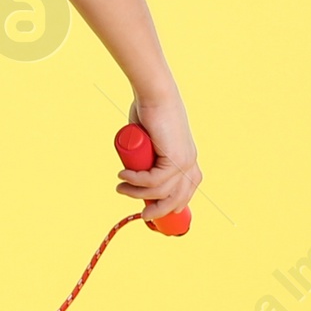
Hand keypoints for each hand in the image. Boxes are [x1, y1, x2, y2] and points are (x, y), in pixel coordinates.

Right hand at [117, 88, 200, 220]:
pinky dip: (136, 181)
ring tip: (121, 187)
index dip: (171, 205)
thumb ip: (146, 155)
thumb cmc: (148, 113)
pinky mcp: (175, 158)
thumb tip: (133, 169)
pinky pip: (153, 180)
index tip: (153, 212)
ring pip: (161, 191)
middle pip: (177, 198)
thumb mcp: (149, 141)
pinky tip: (124, 176)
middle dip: (158, 211)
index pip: (185, 191)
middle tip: (141, 215)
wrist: (154, 95)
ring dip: (137, 193)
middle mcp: (190, 162)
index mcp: (188, 159)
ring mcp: (184, 160)